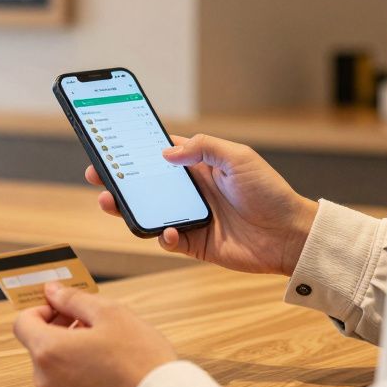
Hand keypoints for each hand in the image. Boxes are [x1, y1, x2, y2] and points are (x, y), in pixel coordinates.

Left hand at [13, 283, 176, 386]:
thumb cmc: (140, 359)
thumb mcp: (111, 314)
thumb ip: (74, 299)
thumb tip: (52, 291)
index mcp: (49, 351)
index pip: (23, 323)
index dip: (42, 310)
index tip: (63, 308)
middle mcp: (45, 382)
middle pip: (40, 349)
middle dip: (61, 333)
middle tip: (93, 326)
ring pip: (54, 373)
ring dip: (70, 359)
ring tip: (105, 354)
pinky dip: (79, 384)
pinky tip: (107, 379)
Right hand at [85, 134, 318, 275]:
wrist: (290, 235)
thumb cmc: (269, 192)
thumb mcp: (239, 157)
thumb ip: (204, 148)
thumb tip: (166, 151)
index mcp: (201, 166)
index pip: (161, 153)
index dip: (136, 149)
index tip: (111, 143)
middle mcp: (192, 191)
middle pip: (147, 184)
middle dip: (120, 179)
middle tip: (97, 174)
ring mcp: (192, 218)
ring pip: (150, 213)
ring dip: (128, 208)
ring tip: (110, 202)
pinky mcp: (196, 243)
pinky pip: (168, 241)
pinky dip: (163, 236)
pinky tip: (168, 231)